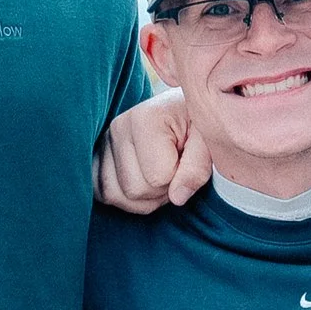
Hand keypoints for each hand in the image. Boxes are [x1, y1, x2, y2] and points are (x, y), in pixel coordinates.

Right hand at [95, 89, 210, 211]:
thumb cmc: (200, 125)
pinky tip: (144, 183)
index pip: (157, 177)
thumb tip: (176, 197)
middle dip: (161, 191)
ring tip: (161, 176)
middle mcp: (118, 127)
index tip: (187, 159)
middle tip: (176, 169)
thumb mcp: (210, 141)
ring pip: (114, 195)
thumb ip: (197, 167)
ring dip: (143, 198)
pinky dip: (125, 198)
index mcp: (145, 118)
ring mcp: (105, 141)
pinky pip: (103, 192)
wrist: (186, 111)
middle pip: (134, 189)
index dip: (179, 179)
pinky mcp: (100, 154)